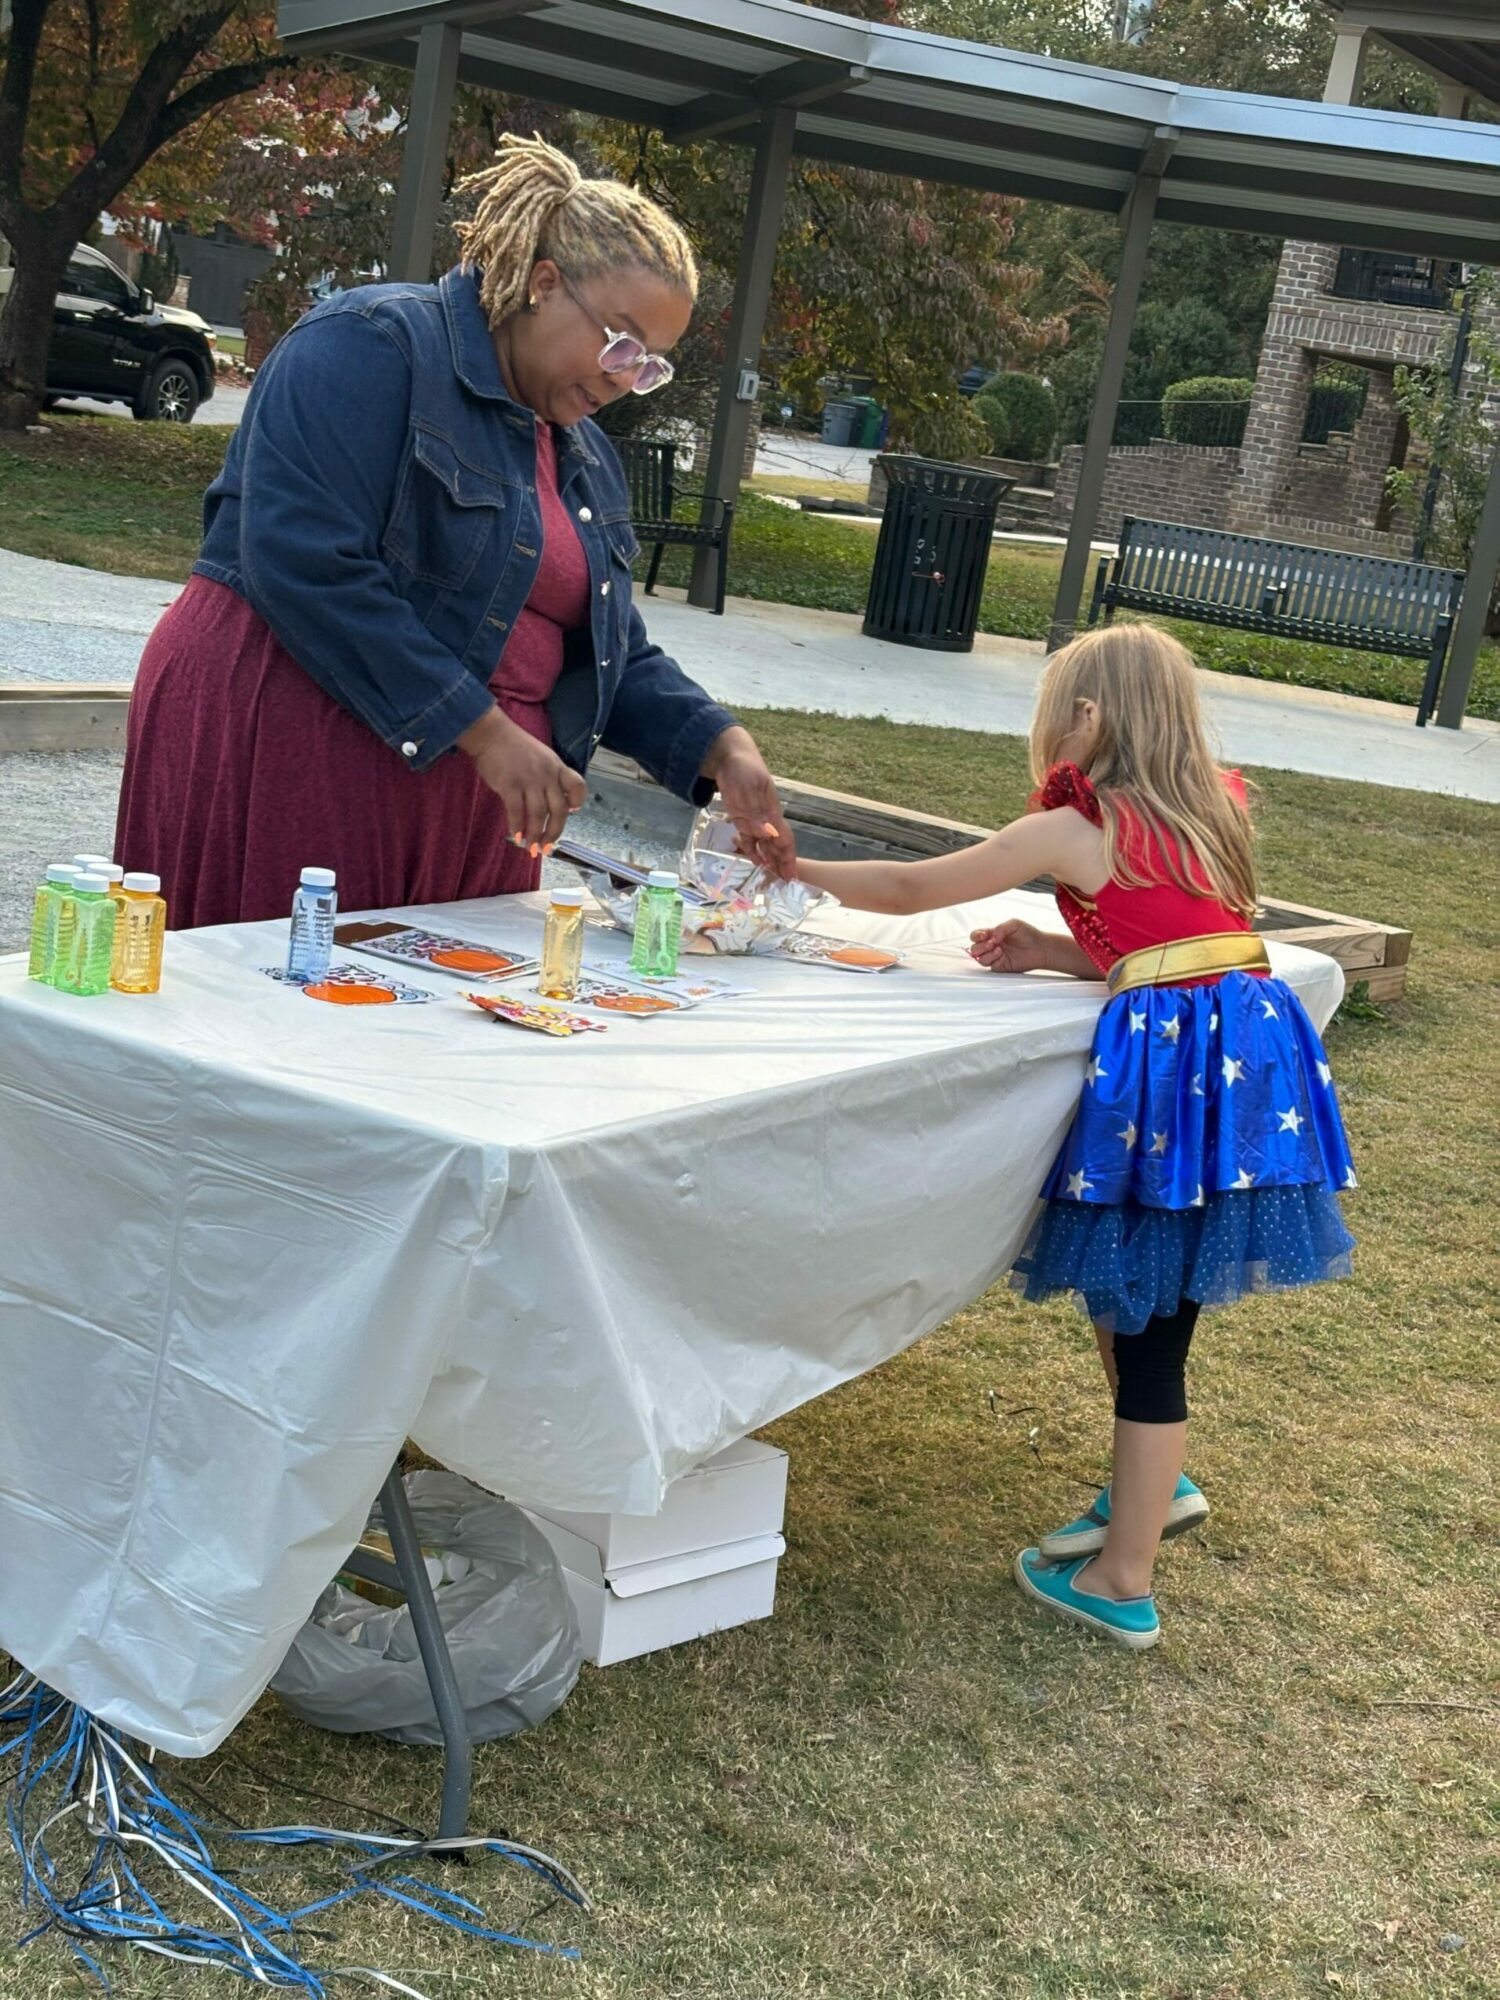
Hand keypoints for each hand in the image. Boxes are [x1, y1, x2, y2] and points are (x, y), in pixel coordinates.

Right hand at [457, 707, 585, 852]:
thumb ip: (548, 778)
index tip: (571, 812)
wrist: (492, 734)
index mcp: (557, 767)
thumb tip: (548, 806)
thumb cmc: (515, 748)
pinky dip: (517, 826)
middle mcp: (547, 775)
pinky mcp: (510, 784)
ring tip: (531, 848)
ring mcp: (529, 780)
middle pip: (559, 809)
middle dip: (554, 832)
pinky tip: (515, 836)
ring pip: (538, 814)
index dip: (577, 801)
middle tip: (547, 848)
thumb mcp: (541, 757)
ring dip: (535, 834)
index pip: (577, 786)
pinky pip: (517, 811)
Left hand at [702, 727, 796, 878]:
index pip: (784, 840)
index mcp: (771, 812)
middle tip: (784, 888)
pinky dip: (753, 853)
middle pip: (777, 847)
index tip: (792, 877)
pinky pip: (749, 840)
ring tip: (772, 882)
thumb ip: (756, 812)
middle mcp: (765, 820)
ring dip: (770, 863)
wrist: (728, 756)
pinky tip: (756, 864)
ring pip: (765, 846)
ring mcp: (753, 819)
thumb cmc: (742, 768)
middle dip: (782, 866)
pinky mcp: (741, 818)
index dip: (789, 859)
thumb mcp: (748, 787)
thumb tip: (767, 834)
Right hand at [969, 918, 1056, 974]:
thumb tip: (991, 937)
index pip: (976, 936)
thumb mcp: (1014, 924)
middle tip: (991, 943)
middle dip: (980, 946)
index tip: (984, 935)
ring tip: (999, 949)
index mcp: (992, 935)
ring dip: (986, 954)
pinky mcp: (1001, 966)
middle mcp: (992, 946)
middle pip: (974, 949)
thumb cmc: (1029, 934)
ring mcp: (996, 957)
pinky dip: (993, 960)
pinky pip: (990, 966)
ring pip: (980, 959)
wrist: (1041, 948)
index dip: (976, 936)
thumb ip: (1000, 928)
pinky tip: (1002, 955)